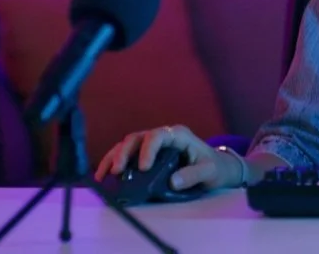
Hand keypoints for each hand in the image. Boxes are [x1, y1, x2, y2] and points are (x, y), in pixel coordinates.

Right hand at [93, 124, 242, 190]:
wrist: (215, 167)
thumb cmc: (213, 166)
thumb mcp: (209, 171)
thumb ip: (194, 175)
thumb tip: (173, 182)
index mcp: (179, 135)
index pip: (158, 136)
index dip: (148, 150)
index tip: (144, 168)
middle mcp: (163, 136)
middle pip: (137, 138)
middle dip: (124, 153)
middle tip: (117, 171)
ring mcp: (152, 145)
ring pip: (127, 145)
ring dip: (113, 158)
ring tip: (103, 175)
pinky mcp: (145, 155)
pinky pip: (126, 155)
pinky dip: (113, 163)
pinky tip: (103, 176)